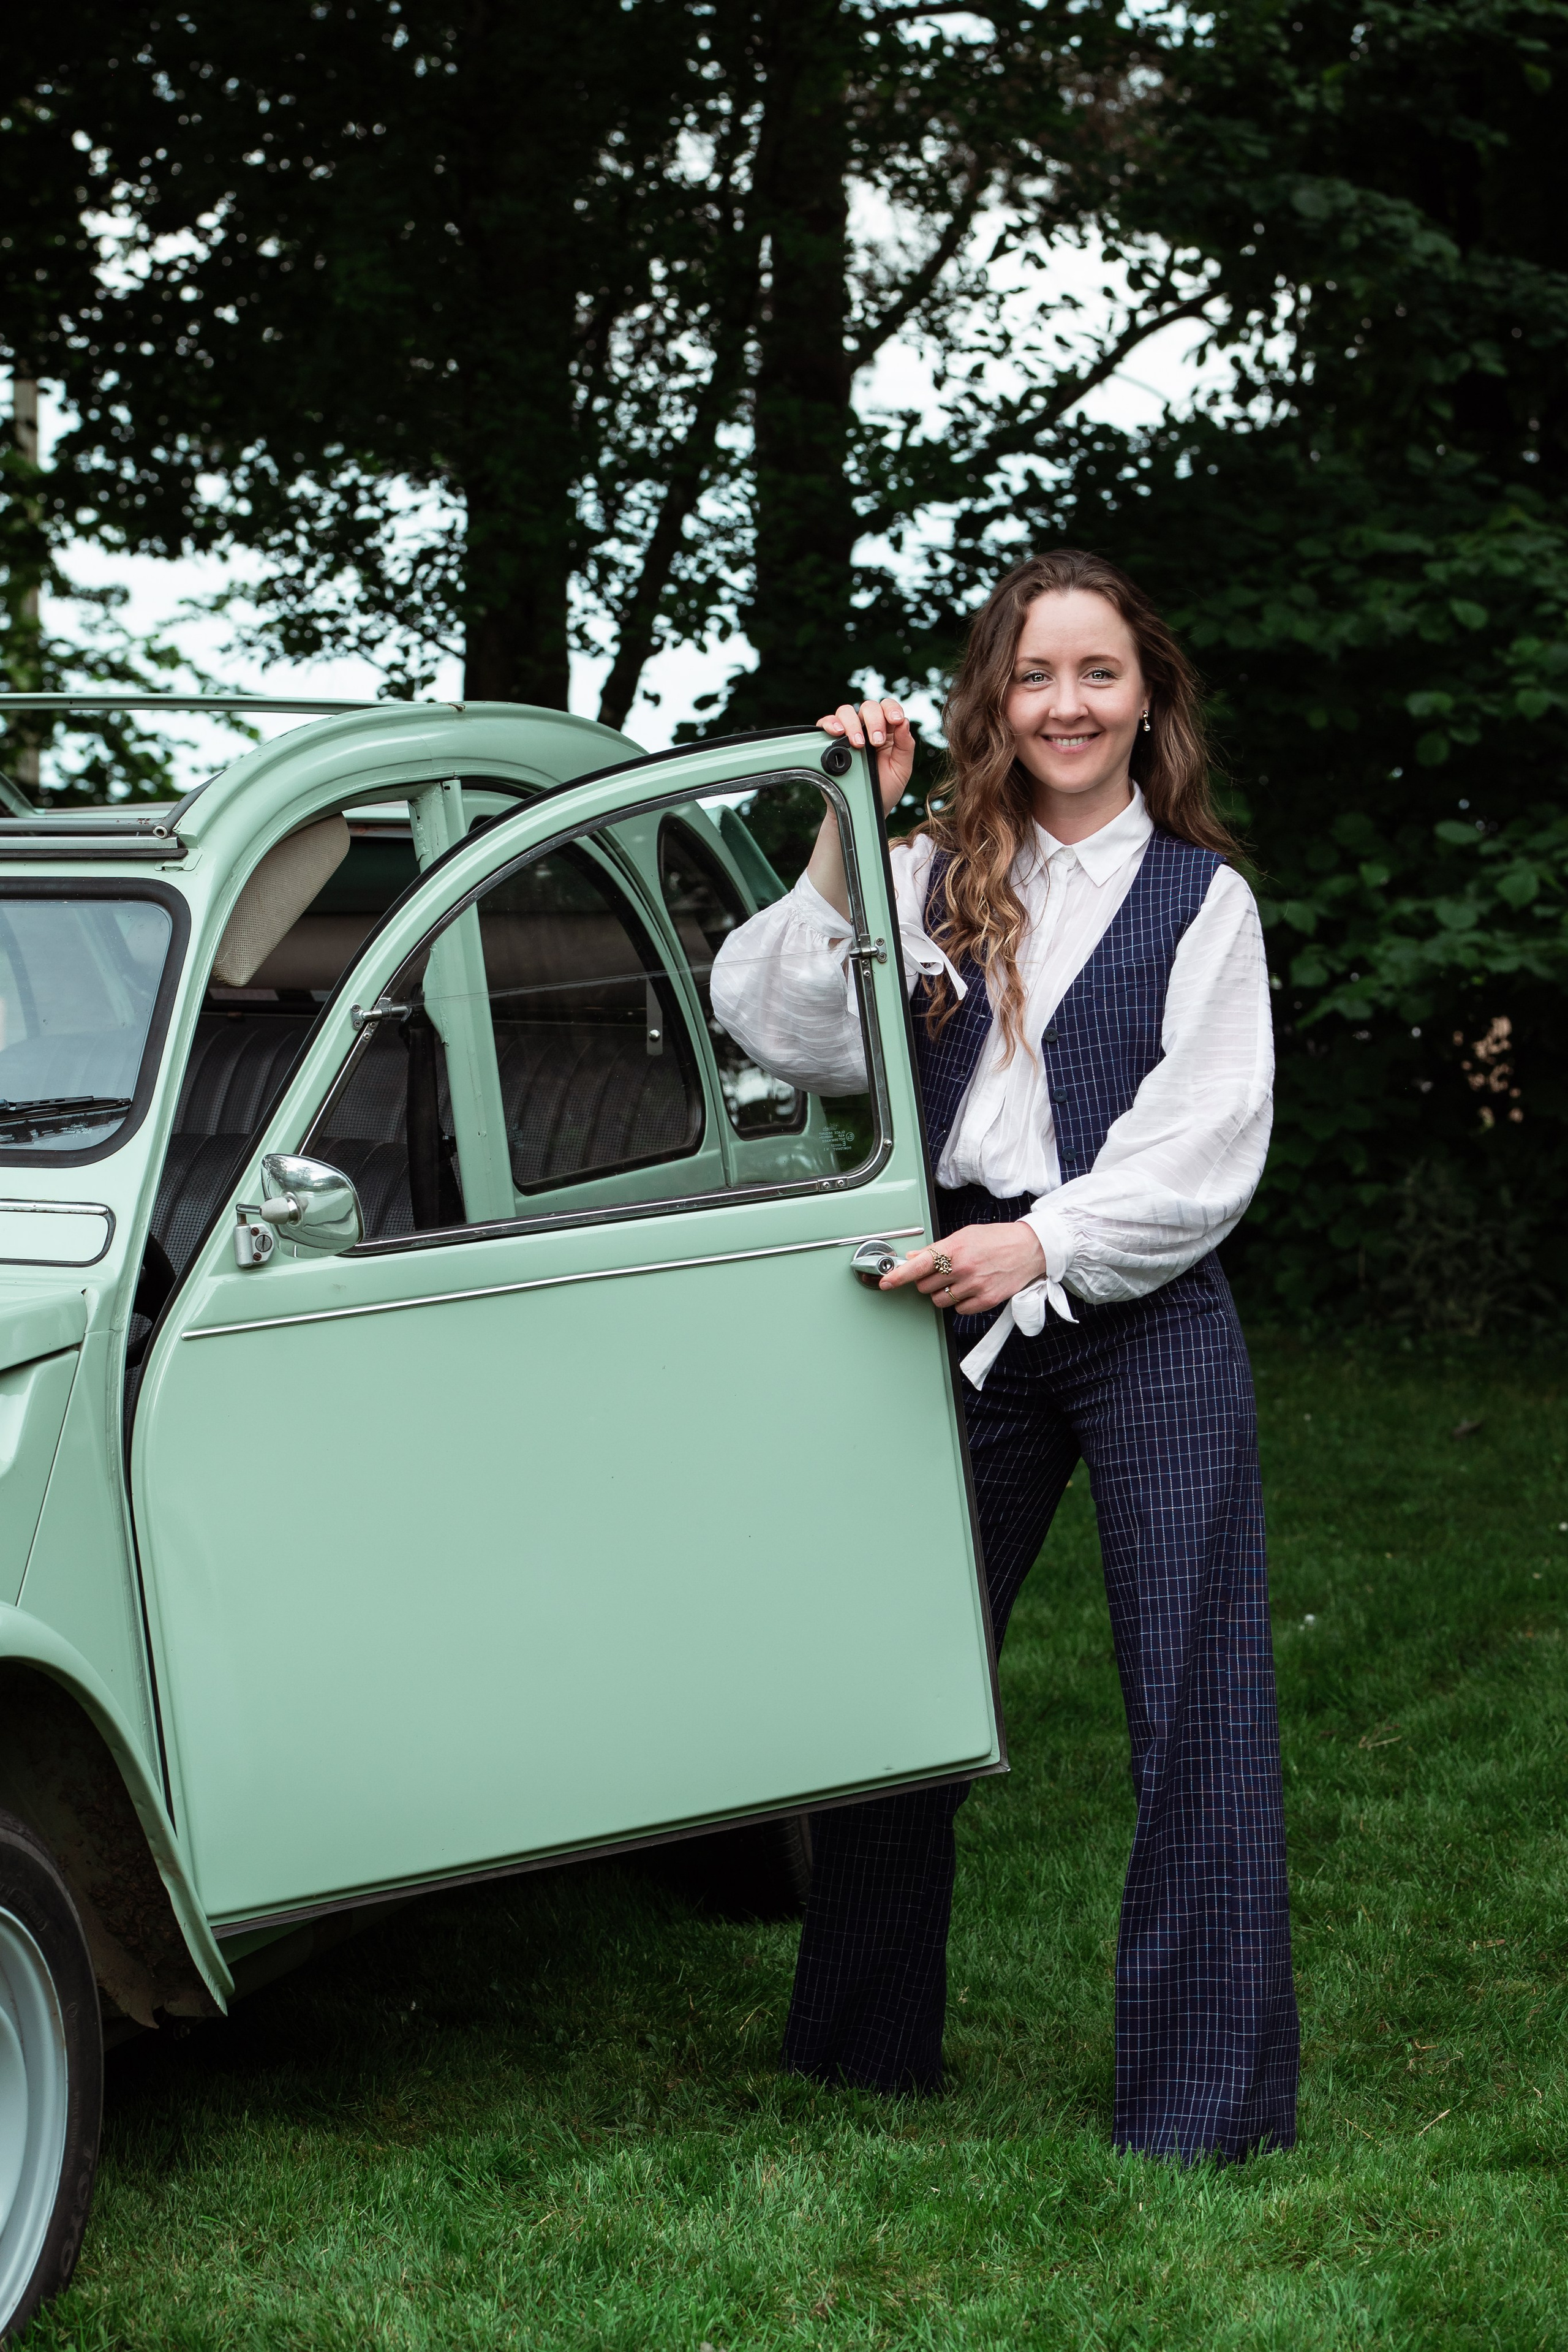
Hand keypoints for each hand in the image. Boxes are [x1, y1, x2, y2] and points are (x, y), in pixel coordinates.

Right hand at [818, 697, 914, 814]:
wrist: (863, 809)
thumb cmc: (883, 789)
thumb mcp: (901, 770)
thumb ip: (905, 746)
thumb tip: (904, 723)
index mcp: (887, 731)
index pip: (888, 708)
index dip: (892, 709)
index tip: (896, 721)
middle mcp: (867, 728)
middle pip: (868, 707)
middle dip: (874, 721)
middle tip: (876, 742)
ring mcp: (848, 733)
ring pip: (846, 711)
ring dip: (853, 724)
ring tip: (858, 744)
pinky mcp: (830, 741)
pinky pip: (826, 723)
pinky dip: (830, 723)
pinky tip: (837, 733)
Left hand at [880, 1223, 1047, 1315]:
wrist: (1030, 1249)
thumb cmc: (997, 1239)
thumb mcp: (965, 1235)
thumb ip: (938, 1248)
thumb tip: (914, 1257)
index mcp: (955, 1249)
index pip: (918, 1266)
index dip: (898, 1276)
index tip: (885, 1282)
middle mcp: (963, 1268)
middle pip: (925, 1286)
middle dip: (928, 1281)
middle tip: (943, 1272)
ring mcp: (974, 1286)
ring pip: (939, 1301)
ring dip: (943, 1293)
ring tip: (959, 1280)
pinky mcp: (985, 1301)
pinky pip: (958, 1310)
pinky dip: (960, 1302)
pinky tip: (971, 1289)